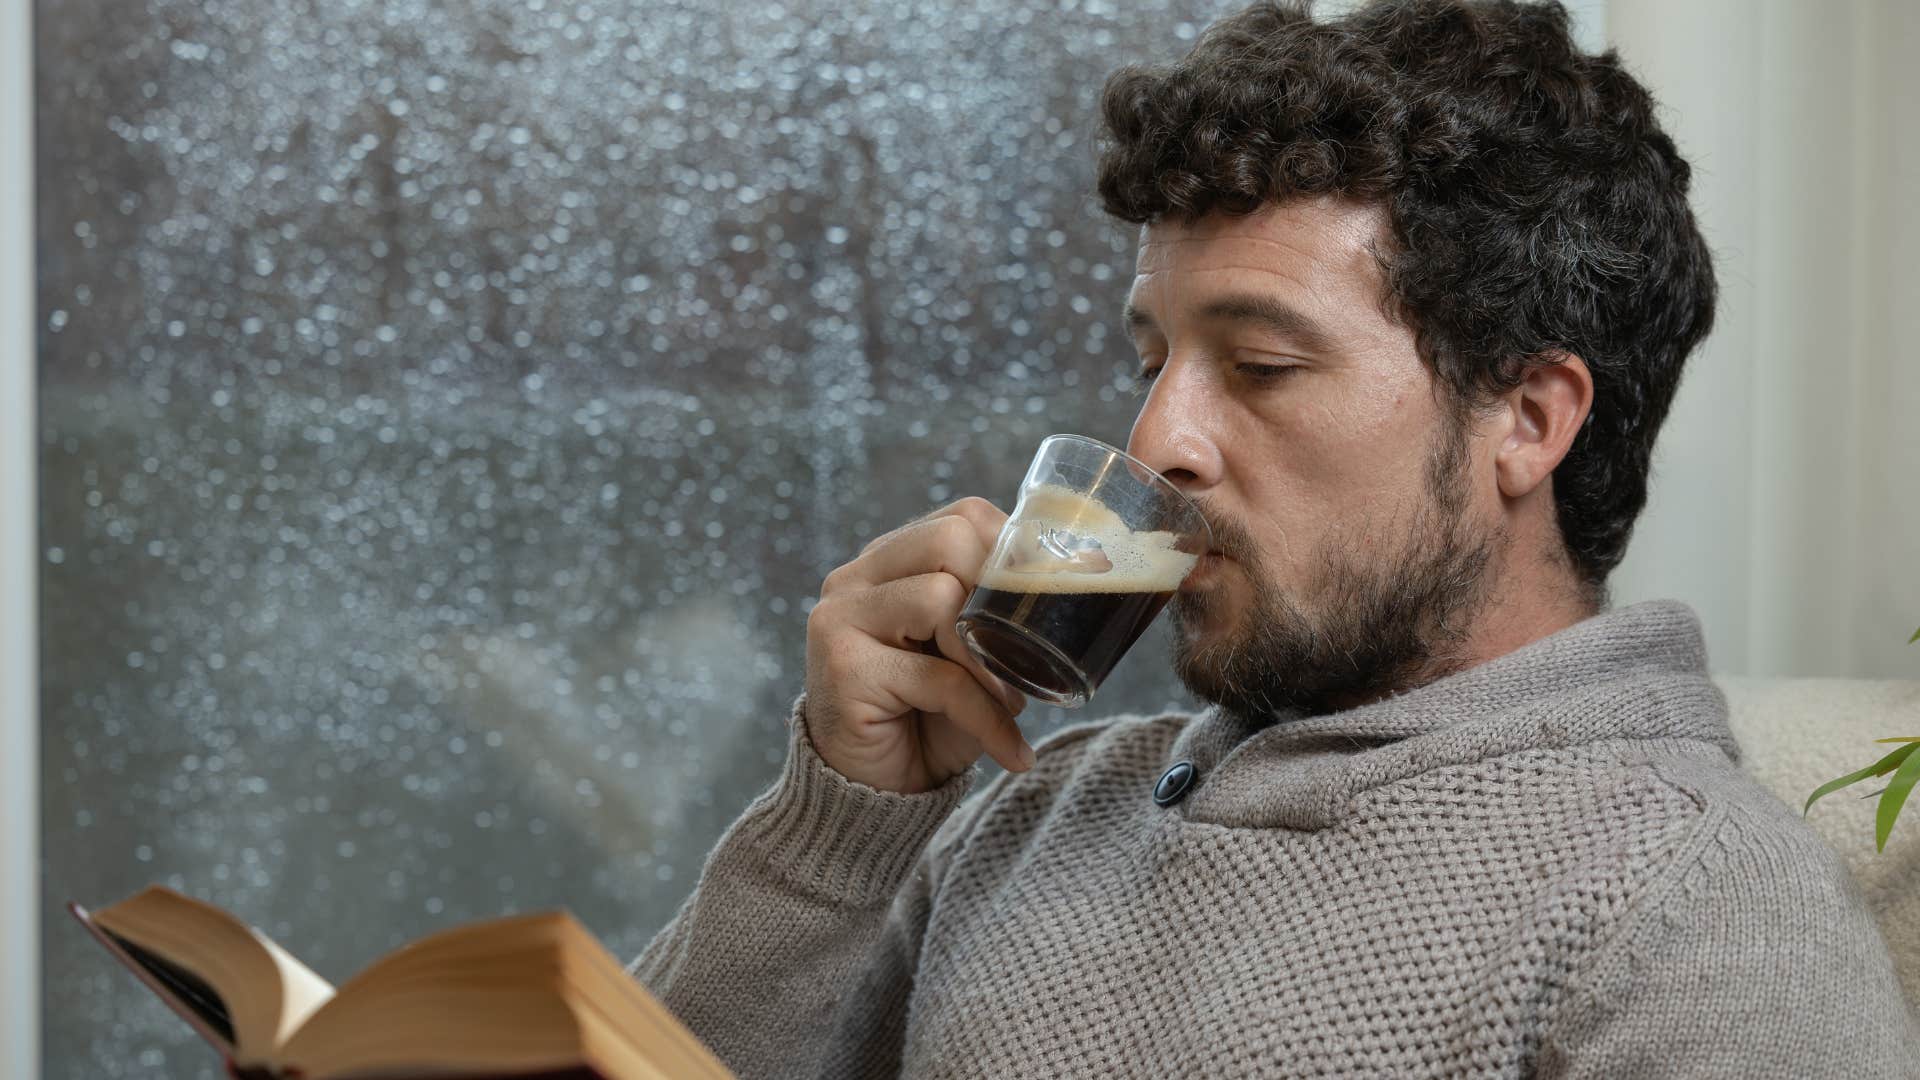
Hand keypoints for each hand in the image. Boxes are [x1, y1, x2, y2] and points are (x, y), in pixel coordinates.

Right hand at [803, 497, 1031, 793]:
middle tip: (1021, 649)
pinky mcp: (844, 668)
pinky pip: (939, 678)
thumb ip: (999, 613)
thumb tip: (1090, 576)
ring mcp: (840, 618)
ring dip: (989, 660)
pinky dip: (988, 717)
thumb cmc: (930, 717)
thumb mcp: (970, 655)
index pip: (961, 518)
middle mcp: (855, 579)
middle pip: (948, 540)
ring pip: (939, 598)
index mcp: (888, 562)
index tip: (1048, 599)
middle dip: (999, 594)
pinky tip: (1011, 751)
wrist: (874, 793)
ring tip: (1008, 702)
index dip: (1015, 551)